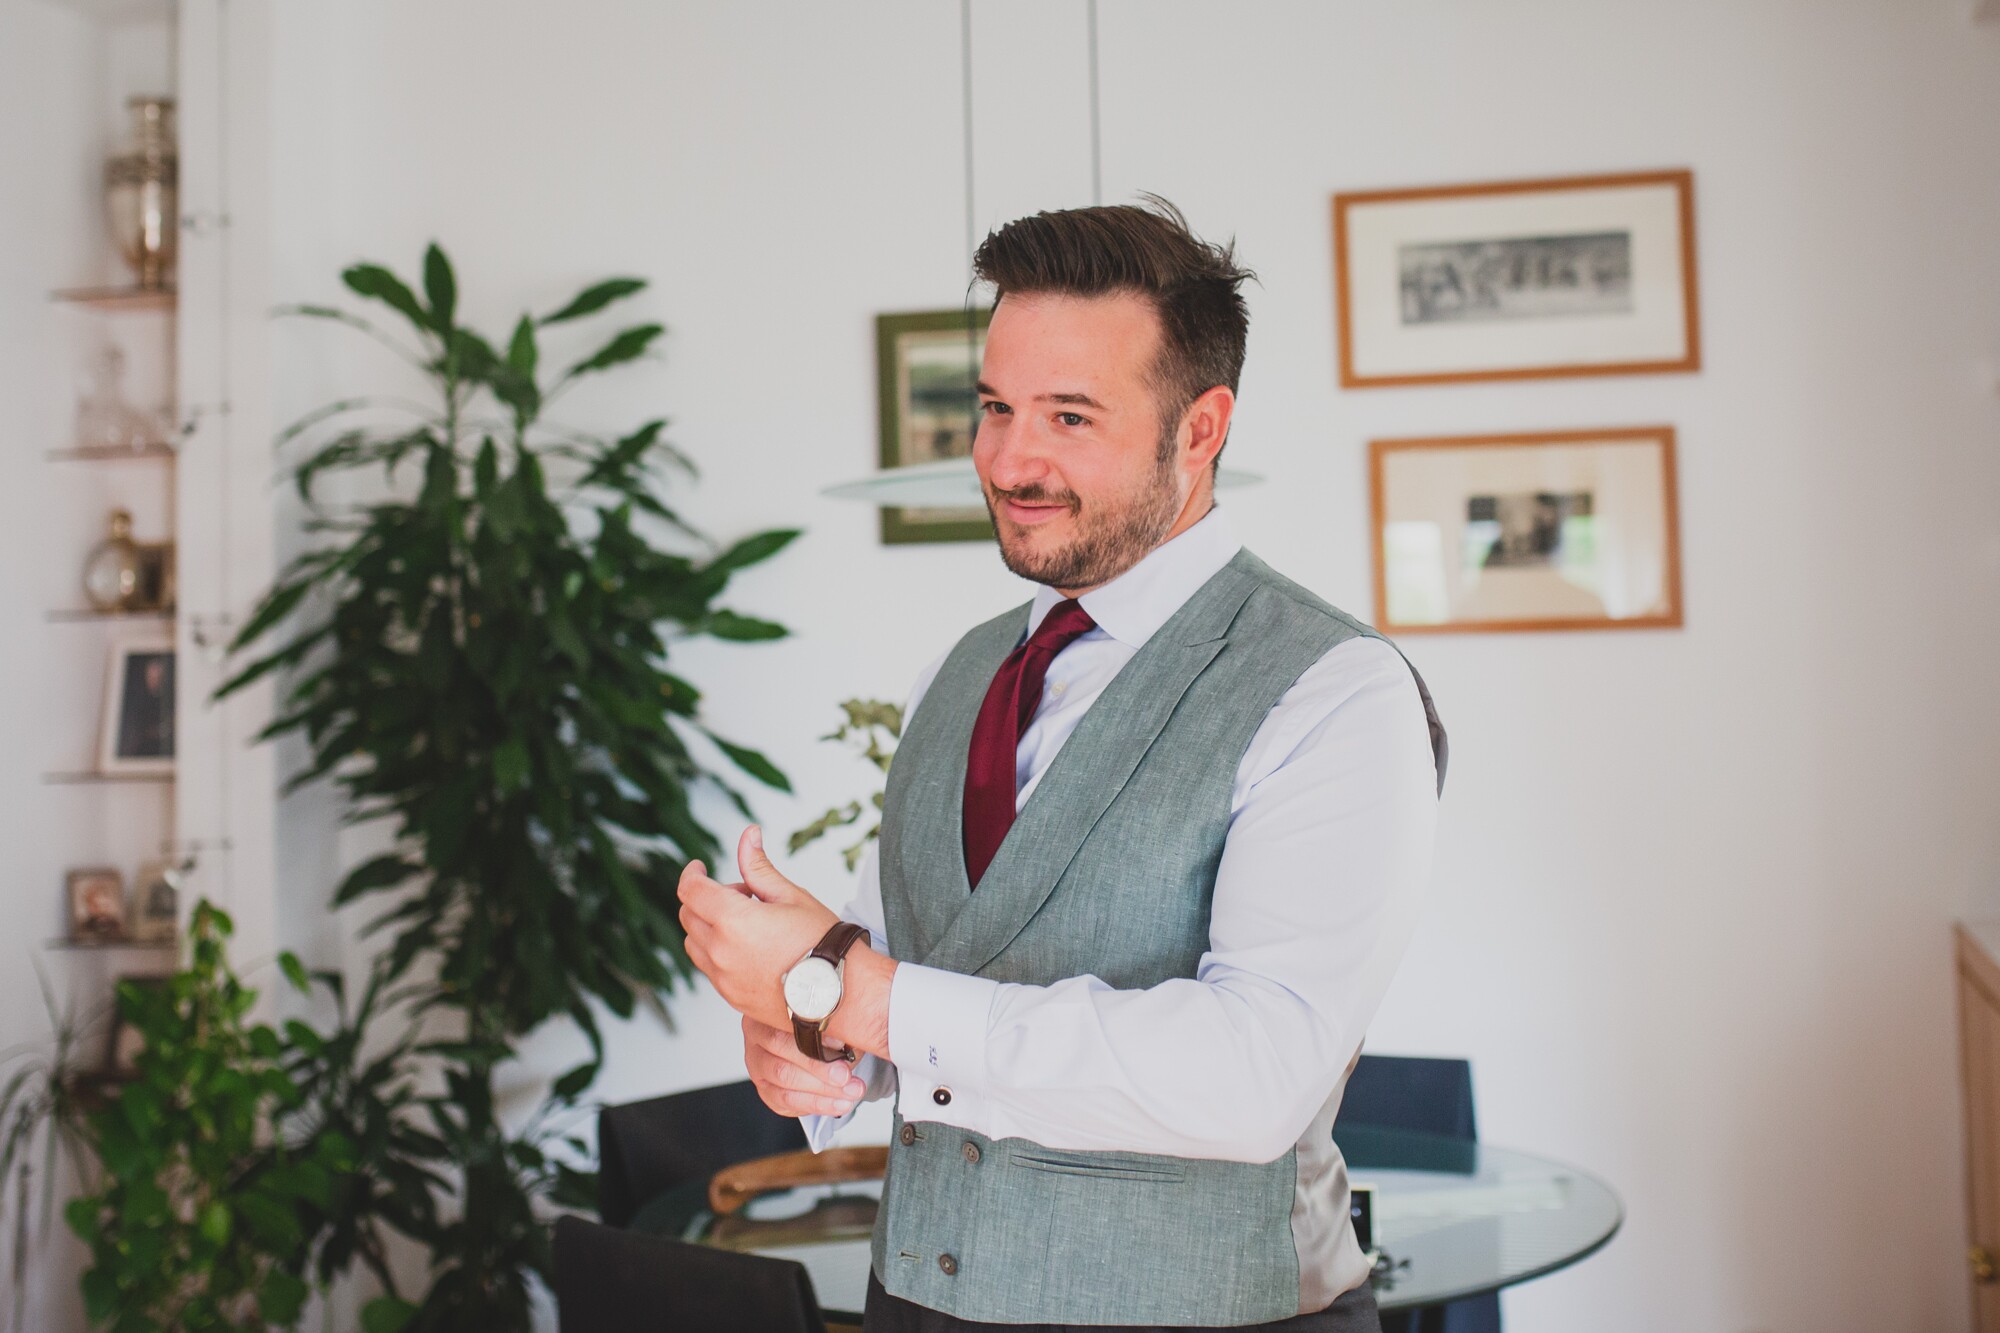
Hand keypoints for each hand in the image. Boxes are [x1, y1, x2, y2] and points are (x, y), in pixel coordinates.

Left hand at [677, 825, 838, 1031]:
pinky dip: (717, 952)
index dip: (692, 873)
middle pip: (688, 916)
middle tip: (743, 896)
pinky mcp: (731, 997)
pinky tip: (749, 948)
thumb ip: (760, 867)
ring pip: (694, 944)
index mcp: (733, 920)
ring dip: (708, 927)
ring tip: (747, 925)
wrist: (839, 992)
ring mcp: (724, 978)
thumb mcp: (791, 896)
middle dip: (706, 898)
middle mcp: (721, 951)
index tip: (699, 868)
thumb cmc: (822, 943)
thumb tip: (748, 836)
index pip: (691, 890)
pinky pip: (709, 968)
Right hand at [742, 1014, 866, 1117]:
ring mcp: (757, 1065)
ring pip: (783, 1081)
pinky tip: (838, 1104)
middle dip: (818, 1068)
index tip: (842, 1044)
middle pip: (781, 1053)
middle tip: (846, 1076)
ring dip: (821, 1091)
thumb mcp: (833, 1021)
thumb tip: (848, 1040)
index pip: (785, 1021)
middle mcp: (757, 1036)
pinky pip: (786, 1101)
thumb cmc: (824, 1028)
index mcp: (769, 1010)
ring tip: (850, 1093)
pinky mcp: (765, 1089)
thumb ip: (837, 1026)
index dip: (813, 1035)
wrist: (820, 1048)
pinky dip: (816, 1104)